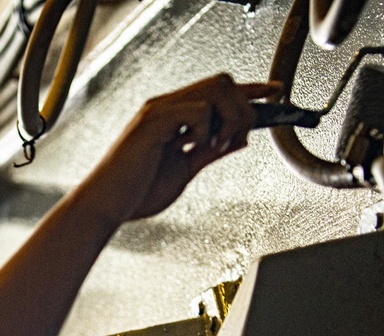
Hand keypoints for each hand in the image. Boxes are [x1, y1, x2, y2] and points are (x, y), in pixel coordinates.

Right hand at [68, 74, 280, 225]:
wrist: (107, 206)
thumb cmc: (136, 192)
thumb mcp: (183, 172)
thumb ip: (208, 154)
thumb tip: (238, 140)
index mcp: (173, 117)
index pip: (218, 93)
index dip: (250, 91)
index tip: (276, 93)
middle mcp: (167, 107)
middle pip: (222, 82)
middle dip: (243, 107)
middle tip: (237, 139)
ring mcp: (159, 112)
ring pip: (215, 89)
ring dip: (228, 117)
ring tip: (216, 145)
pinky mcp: (153, 122)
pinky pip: (197, 109)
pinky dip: (206, 129)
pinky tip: (193, 146)